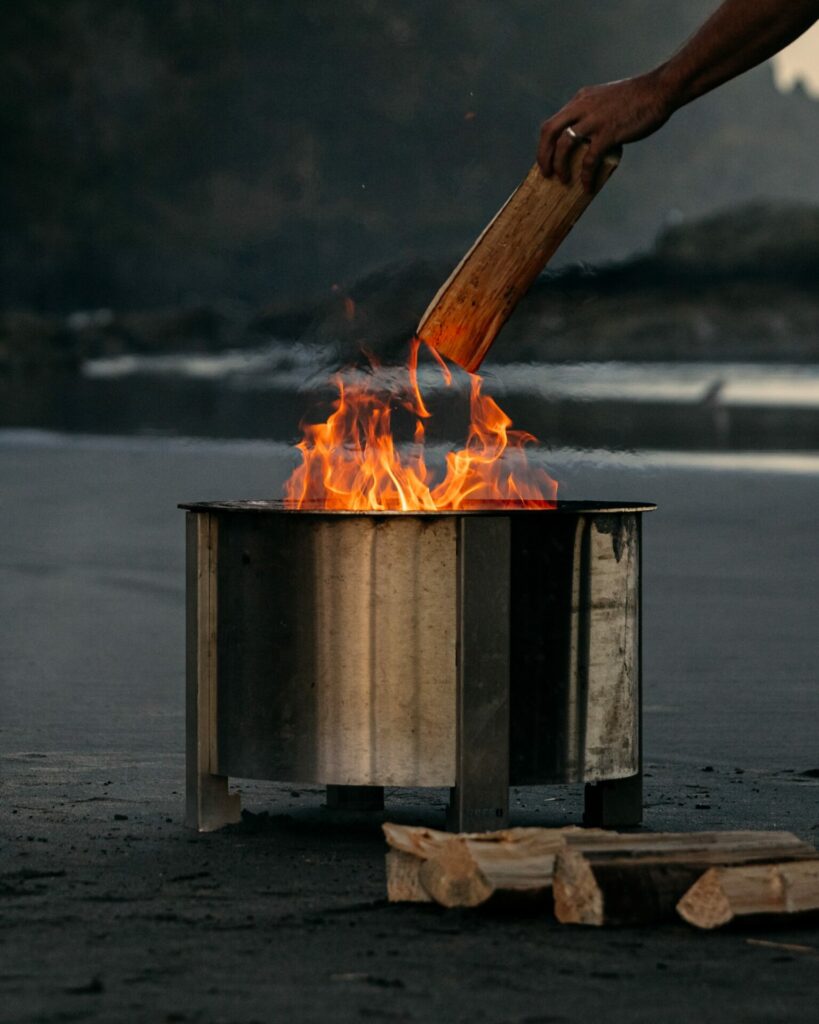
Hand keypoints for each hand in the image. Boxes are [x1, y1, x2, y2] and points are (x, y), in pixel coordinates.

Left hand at [538, 71, 673, 191]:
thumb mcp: (606, 100)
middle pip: (549, 131)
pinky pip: (590, 159)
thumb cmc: (638, 98)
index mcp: (580, 100)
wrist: (660, 90)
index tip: (547, 160)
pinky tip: (587, 186)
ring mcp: (594, 119)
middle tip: (546, 173)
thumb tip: (589, 141)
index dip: (546, 144)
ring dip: (559, 165)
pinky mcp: (608, 132)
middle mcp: (582, 107)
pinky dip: (586, 175)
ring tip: (563, 180)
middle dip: (543, 155)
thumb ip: (594, 115)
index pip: (553, 122)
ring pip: (564, 144)